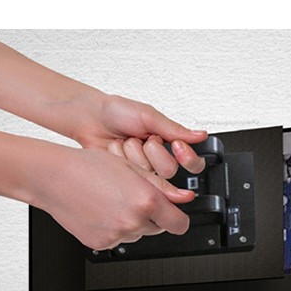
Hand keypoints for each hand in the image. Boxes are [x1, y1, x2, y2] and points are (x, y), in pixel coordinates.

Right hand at [35, 146, 196, 249]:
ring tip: (113, 201)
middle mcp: (133, 221)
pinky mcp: (101, 243)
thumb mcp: (132, 168)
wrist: (54, 177)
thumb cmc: (89, 167)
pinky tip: (102, 211)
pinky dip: (114, 228)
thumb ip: (163, 188)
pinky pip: (118, 239)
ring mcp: (117, 235)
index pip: (180, 223)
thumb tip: (185, 198)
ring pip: (138, 233)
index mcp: (146, 200)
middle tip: (134, 198)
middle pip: (158, 228)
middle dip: (153, 216)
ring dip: (133, 221)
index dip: (178, 218)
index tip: (175, 214)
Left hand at [74, 94, 207, 177]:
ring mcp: (142, 171)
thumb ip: (175, 129)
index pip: (193, 163)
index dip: (187, 157)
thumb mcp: (149, 116)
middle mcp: (158, 160)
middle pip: (169, 170)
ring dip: (134, 154)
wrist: (88, 118)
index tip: (177, 146)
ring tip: (126, 142)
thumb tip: (201, 136)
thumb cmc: (117, 112)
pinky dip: (121, 159)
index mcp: (170, 143)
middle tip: (143, 138)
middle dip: (153, 151)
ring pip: (149, 174)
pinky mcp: (127, 179)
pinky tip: (116, 150)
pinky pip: (132, 177)